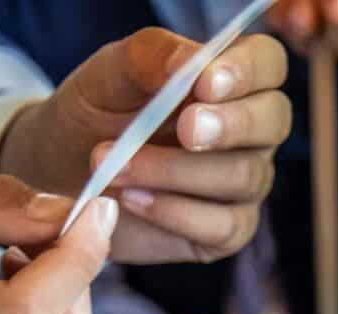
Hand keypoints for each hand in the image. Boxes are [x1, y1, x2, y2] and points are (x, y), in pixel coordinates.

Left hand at [0, 29, 289, 263]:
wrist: (65, 166)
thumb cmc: (99, 110)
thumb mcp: (112, 72)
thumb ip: (152, 58)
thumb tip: (189, 65)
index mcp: (234, 78)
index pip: (268, 64)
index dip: (246, 71)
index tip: (205, 83)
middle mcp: (251, 131)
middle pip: (272, 122)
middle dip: (229, 125)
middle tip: (185, 128)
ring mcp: (244, 183)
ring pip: (242, 176)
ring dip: (177, 171)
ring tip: (119, 167)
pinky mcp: (224, 231)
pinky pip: (221, 225)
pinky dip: (174, 212)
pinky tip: (131, 199)